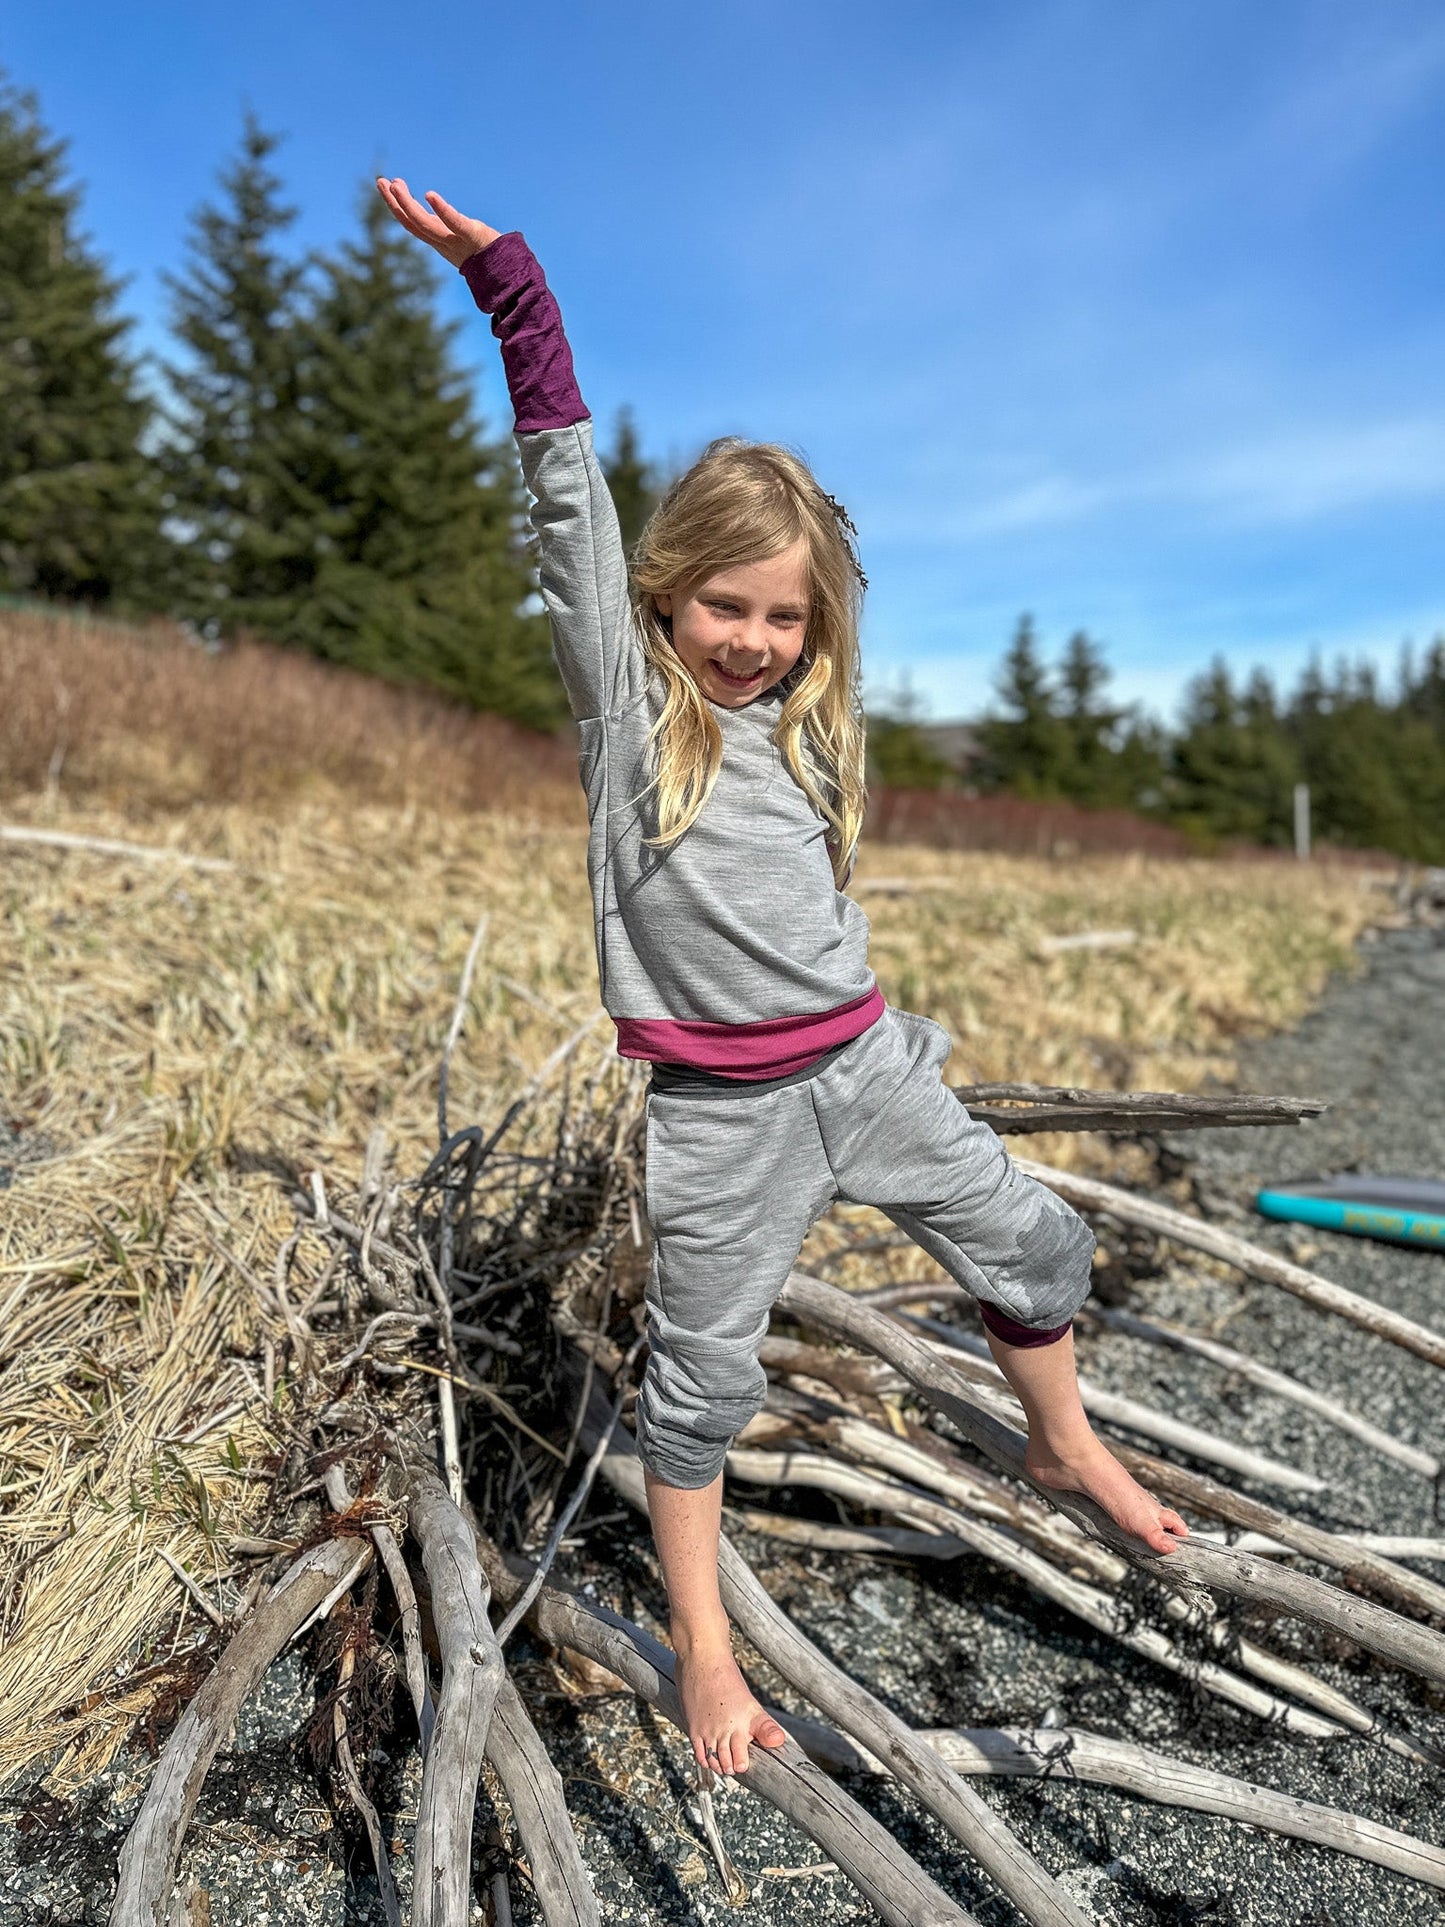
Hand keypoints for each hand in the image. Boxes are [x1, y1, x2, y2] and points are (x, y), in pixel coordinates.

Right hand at [374, 177, 499, 267]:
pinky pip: (454, 223)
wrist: (510, 274)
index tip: (388, 186)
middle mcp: (444, 242)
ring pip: (424, 224)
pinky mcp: (472, 236)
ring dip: (407, 204)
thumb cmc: (489, 254)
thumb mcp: (463, 237)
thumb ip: (448, 224)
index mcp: (440, 241)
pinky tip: (429, 195)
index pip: (413, 224)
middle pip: (412, 223)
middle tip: (381, 181)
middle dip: (394, 202)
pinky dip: (441, 210)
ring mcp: (456, 240)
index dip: (397, 207)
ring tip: (395, 184)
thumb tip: (434, 207)